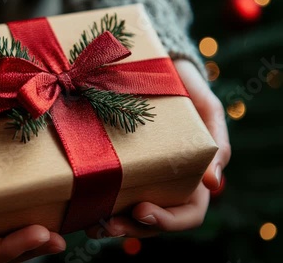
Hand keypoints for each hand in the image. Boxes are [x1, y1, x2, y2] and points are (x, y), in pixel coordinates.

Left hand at [85, 60, 230, 237]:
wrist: (153, 65)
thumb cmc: (186, 88)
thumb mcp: (207, 109)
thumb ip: (217, 142)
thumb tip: (216, 183)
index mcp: (192, 178)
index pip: (188, 214)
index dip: (168, 221)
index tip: (142, 210)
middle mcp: (163, 183)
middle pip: (152, 223)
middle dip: (130, 228)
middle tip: (107, 225)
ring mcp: (136, 175)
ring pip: (126, 215)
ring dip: (108, 225)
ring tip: (89, 224)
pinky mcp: (112, 165)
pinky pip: (105, 192)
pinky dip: (93, 204)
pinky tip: (79, 206)